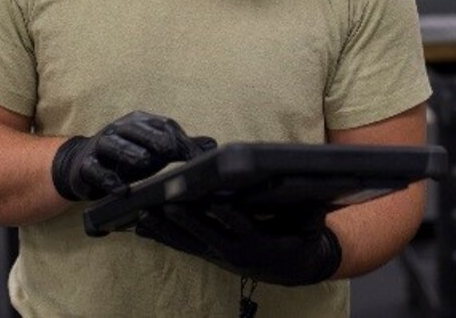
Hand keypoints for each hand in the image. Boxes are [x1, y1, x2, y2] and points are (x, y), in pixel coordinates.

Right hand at [51, 111, 215, 200]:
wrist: (83, 165)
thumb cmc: (126, 156)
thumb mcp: (155, 150)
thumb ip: (182, 147)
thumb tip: (213, 145)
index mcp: (140, 122)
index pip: (162, 126)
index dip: (179, 138)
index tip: (194, 155)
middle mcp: (119, 129)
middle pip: (137, 129)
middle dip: (154, 138)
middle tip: (170, 150)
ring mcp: (101, 145)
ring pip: (114, 144)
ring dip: (129, 151)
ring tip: (144, 161)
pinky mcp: (86, 166)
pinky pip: (95, 170)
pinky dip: (107, 179)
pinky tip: (120, 189)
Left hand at [135, 202, 342, 285]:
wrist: (295, 268)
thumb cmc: (301, 239)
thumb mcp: (310, 224)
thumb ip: (308, 208)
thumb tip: (309, 185)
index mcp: (261, 244)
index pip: (243, 228)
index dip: (228, 215)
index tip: (214, 201)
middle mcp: (237, 253)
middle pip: (208, 236)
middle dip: (187, 221)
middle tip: (168, 206)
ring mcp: (221, 256)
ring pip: (190, 244)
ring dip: (167, 231)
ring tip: (145, 217)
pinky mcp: (212, 255)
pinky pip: (185, 247)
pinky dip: (165, 237)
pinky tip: (145, 228)